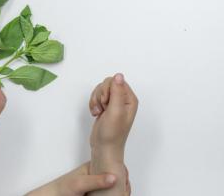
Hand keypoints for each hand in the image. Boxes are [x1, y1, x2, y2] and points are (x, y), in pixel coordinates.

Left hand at [26, 162, 117, 195]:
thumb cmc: (62, 189)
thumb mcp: (79, 183)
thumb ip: (96, 181)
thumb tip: (114, 178)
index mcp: (94, 167)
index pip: (114, 167)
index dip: (123, 174)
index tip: (126, 181)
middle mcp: (98, 176)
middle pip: (117, 179)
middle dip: (123, 185)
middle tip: (125, 191)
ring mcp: (98, 187)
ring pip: (114, 189)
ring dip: (120, 192)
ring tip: (122, 194)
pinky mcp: (97, 195)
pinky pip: (109, 195)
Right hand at [88, 73, 137, 195]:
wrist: (103, 148)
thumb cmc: (112, 134)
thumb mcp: (116, 111)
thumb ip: (117, 92)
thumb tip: (119, 75)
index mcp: (130, 99)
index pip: (117, 81)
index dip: (108, 89)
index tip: (107, 102)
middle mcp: (123, 99)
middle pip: (107, 83)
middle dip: (100, 94)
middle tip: (103, 108)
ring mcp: (114, 103)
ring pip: (100, 89)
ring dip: (95, 100)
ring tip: (99, 112)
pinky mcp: (105, 107)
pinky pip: (96, 96)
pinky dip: (93, 104)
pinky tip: (96, 113)